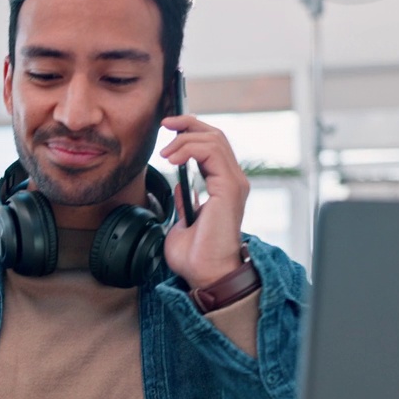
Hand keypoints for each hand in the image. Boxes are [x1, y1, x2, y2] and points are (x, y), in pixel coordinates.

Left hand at [159, 114, 250, 288]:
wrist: (204, 273)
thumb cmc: (195, 255)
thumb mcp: (182, 222)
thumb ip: (185, 202)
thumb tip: (179, 187)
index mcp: (223, 187)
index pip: (212, 146)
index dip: (191, 131)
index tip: (167, 128)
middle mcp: (233, 181)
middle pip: (215, 135)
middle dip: (188, 124)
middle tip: (164, 125)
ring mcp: (233, 183)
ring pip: (214, 139)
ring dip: (184, 139)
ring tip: (165, 153)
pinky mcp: (228, 188)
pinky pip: (212, 153)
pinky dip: (189, 149)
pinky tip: (172, 160)